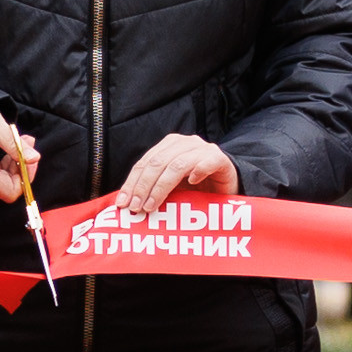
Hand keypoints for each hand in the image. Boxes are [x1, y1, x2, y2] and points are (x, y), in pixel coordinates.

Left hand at [116, 131, 237, 213]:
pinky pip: (207, 163)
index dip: (132, 183)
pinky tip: (192, 183)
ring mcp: (203, 149)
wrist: (228, 186)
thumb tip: (126, 204)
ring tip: (153, 206)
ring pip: (177, 165)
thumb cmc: (197, 189)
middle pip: (158, 163)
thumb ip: (152, 190)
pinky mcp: (221, 159)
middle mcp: (185, 143)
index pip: (145, 163)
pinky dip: (198, 171)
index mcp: (169, 145)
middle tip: (136, 208)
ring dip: (162, 187)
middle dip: (143, 187)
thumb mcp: (171, 189)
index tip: (123, 203)